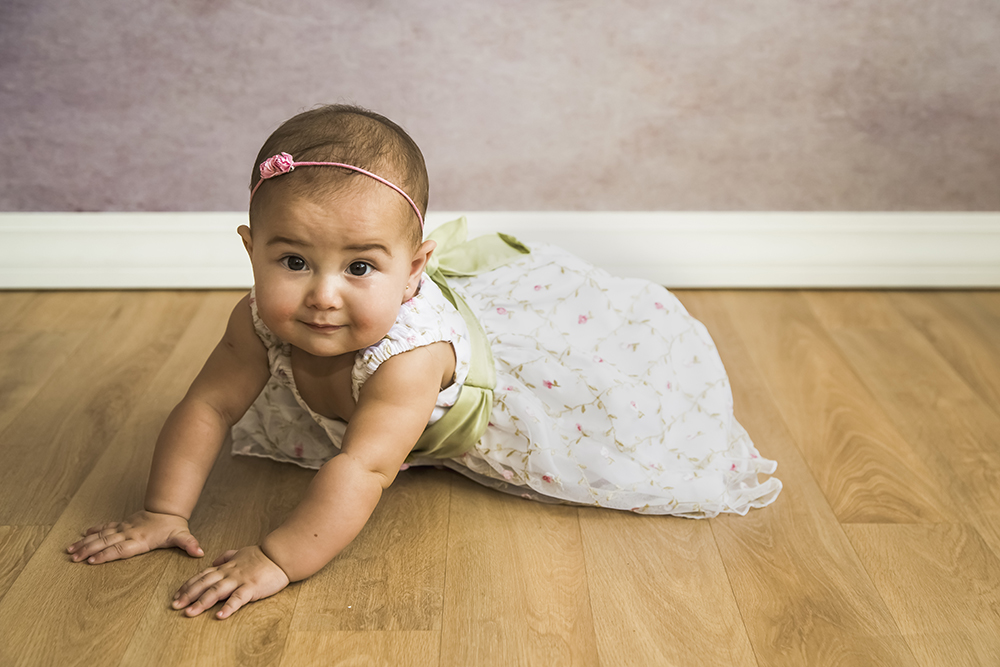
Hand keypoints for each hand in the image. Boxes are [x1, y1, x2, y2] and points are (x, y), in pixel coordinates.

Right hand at [67, 510, 203, 563]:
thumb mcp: (182, 536)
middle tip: (73, 557)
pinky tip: (82, 535)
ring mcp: (123, 528)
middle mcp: (128, 534)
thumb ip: (189, 544)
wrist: (167, 510)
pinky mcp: (121, 525)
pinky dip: (93, 531)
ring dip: (86, 542)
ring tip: (71, 549)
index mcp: (140, 540)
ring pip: (101, 535)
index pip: (121, 549)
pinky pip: (105, 528)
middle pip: (106, 543)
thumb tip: (200, 552)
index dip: (106, 555)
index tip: (92, 560)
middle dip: (89, 550)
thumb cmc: (173, 527)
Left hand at [171, 546, 289, 618]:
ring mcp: (240, 580)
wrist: (280, 555)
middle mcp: (229, 573)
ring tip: (190, 612)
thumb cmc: (262, 555)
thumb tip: (213, 562)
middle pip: (205, 584)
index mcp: (226, 567)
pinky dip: (229, 607)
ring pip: (217, 591)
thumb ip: (226, 556)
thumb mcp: (241, 552)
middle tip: (175, 605)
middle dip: (188, 595)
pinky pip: (238, 598)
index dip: (189, 585)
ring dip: (202, 602)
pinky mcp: (252, 587)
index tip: (177, 595)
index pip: (203, 576)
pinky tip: (220, 615)